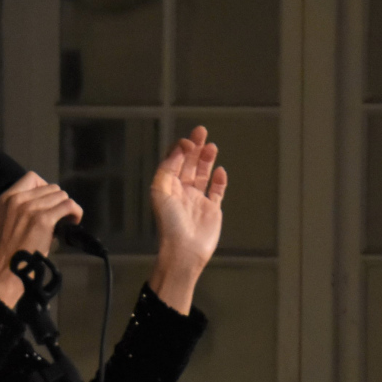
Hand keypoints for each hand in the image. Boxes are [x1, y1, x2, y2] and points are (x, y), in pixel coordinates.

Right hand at [0, 173, 85, 308]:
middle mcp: (18, 199)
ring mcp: (31, 208)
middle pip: (50, 187)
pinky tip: (73, 222)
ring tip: (66, 221)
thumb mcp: (10, 221)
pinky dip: (75, 212)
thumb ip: (24, 208)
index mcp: (6, 198)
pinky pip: (68, 206)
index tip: (49, 202)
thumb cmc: (10, 252)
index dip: (45, 187)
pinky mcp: (44, 219)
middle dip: (58, 200)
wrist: (7, 271)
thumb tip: (50, 205)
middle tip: (59, 216)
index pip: (32, 177)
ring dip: (67, 207)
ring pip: (61, 195)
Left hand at [149, 127, 226, 312]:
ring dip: (206, 160)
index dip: (179, 148)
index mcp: (167, 187)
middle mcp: (182, 191)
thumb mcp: (161, 191)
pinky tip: (220, 171)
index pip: (173, 161)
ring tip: (211, 147)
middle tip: (201, 131)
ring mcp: (197, 200)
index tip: (188, 141)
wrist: (184, 250)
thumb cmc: (169, 224)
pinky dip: (219, 180)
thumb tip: (179, 149)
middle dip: (195, 147)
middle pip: (188, 163)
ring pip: (202, 174)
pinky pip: (217, 191)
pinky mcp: (211, 210)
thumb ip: (168, 168)